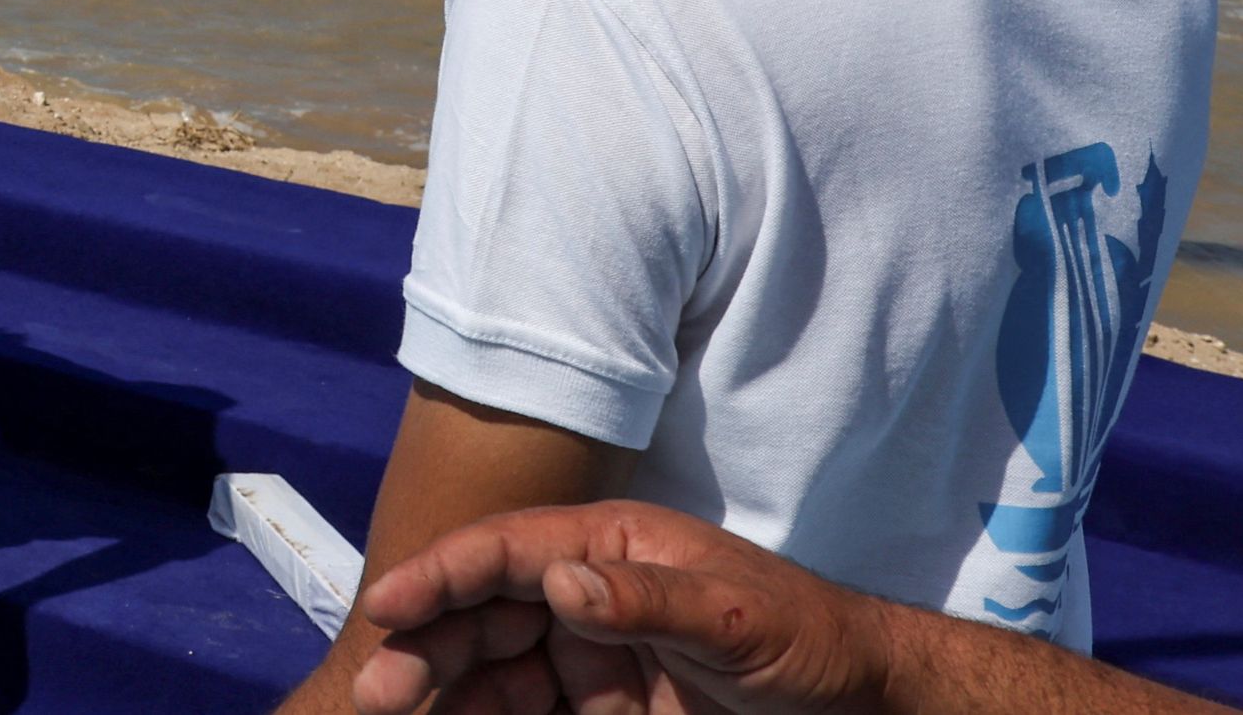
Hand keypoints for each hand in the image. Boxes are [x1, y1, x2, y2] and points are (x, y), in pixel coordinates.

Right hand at [355, 504, 897, 714]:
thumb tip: (558, 578)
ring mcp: (590, 654)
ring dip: (447, 693)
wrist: (860, 703)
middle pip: (484, 613)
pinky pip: (528, 710)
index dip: (440, 574)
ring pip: (493, 668)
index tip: (386, 607)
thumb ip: (647, 599)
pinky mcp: (601, 706)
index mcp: (610, 545)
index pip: (506, 551)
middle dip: (428, 649)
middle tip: (383, 695)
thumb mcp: (736, 618)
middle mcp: (586, 593)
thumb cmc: (807, 639)